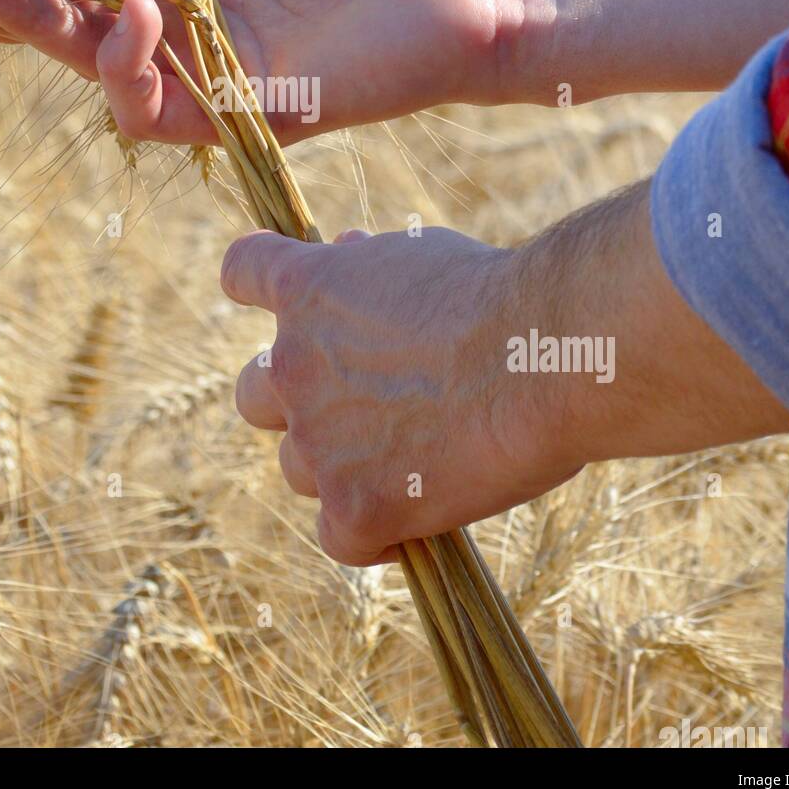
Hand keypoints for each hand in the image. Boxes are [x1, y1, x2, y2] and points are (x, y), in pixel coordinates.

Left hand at [223, 226, 583, 564]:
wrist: (546, 358)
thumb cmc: (503, 297)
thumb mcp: (425, 255)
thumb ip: (373, 265)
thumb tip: (348, 251)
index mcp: (308, 290)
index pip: (243, 271)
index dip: (257, 284)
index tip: (287, 297)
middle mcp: (296, 365)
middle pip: (253, 393)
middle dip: (293, 397)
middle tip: (355, 403)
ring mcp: (319, 442)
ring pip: (297, 467)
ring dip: (338, 465)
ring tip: (408, 460)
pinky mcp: (356, 508)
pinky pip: (340, 537)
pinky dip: (371, 533)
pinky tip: (412, 522)